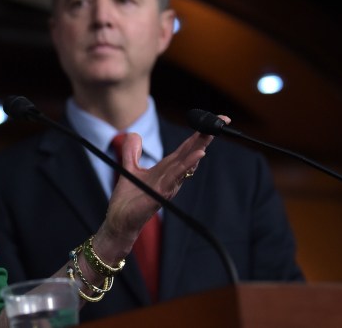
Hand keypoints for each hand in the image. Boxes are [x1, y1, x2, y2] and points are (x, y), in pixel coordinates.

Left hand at [101, 120, 225, 247]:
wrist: (119, 220)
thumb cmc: (129, 199)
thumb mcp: (129, 168)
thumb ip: (133, 152)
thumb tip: (134, 134)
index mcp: (167, 168)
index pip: (186, 147)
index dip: (199, 133)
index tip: (214, 119)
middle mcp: (172, 175)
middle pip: (192, 151)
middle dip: (206, 135)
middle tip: (222, 120)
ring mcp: (169, 184)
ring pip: (188, 162)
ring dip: (200, 147)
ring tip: (211, 133)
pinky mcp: (161, 192)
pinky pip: (177, 175)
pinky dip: (188, 164)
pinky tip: (198, 155)